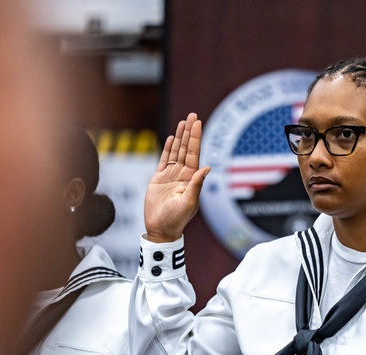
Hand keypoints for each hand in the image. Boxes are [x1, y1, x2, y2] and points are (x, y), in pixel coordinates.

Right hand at [143, 112, 210, 242]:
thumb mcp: (189, 202)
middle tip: (192, 115)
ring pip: (176, 151)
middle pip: (186, 148)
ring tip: (183, 122)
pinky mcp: (158, 179)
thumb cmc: (176, 219)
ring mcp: (170, 176)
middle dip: (189, 132)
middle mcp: (182, 174)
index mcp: (191, 179)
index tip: (198, 122)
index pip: (194, 153)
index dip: (196, 137)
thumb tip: (207, 168)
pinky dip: (167, 149)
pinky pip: (163, 160)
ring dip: (179, 137)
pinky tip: (171, 138)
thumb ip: (197, 185)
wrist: (161, 229)